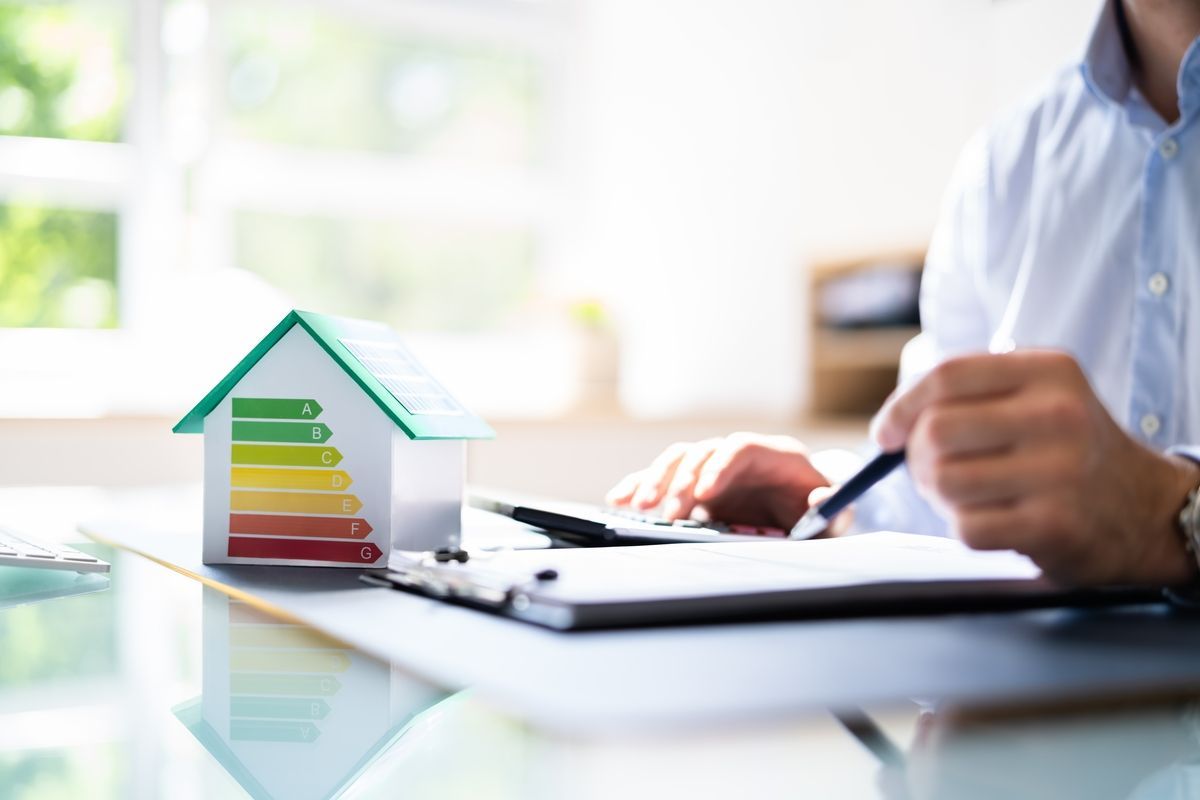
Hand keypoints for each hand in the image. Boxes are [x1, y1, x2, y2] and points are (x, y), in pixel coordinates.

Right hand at [605, 433, 831, 528]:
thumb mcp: (835, 513)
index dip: (720, 466)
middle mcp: (737, 455)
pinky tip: (620, 498)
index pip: (740, 448)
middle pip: (702, 452)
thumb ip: (833, 507)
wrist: (806, 510)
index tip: (705, 493)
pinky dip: (641, 485)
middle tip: (669, 512)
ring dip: (656, 480)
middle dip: (682, 480)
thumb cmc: (819, 510)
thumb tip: (820, 498)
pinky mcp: (695, 484)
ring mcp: (713, 468)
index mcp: (772, 455)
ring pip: (678, 460)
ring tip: (639, 505)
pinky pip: (664, 478)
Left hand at [871, 350, 1199, 585]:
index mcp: (1048, 371)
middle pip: (937, 430)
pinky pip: (967, 528)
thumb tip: (889, 427)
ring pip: (945, 481)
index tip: (885, 433)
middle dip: (918, 457)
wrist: (1143, 509)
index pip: (947, 375)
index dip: (901, 406)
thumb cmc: (1064, 449)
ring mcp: (1060, 472)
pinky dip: (966, 529)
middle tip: (932, 471)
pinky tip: (995, 521)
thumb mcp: (1035, 396)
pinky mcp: (1055, 525)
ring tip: (966, 496)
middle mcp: (1058, 415)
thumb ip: (967, 395)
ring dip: (939, 496)